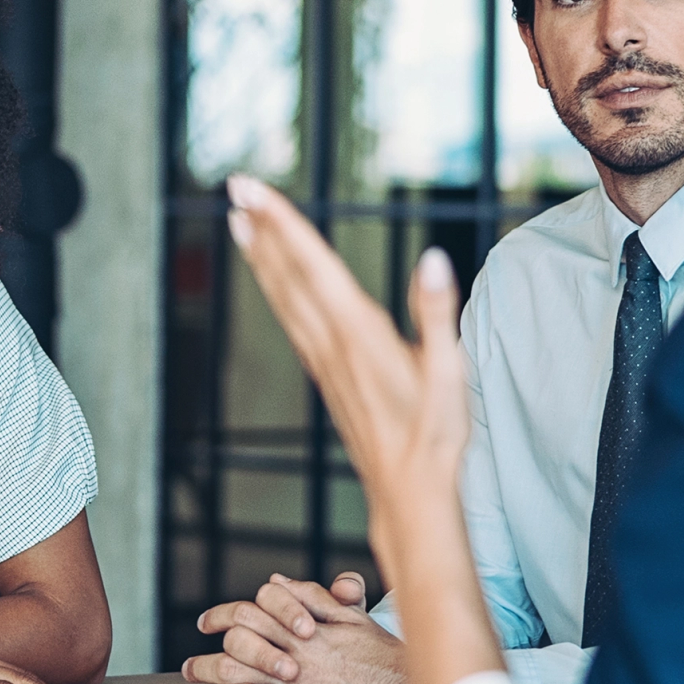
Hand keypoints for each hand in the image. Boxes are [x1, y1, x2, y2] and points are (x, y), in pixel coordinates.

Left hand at [180, 572, 411, 683]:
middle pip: (233, 657)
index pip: (249, 616)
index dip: (221, 616)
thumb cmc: (379, 657)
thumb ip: (311, 597)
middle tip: (191, 666)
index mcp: (306, 635)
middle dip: (204, 661)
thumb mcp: (351, 617)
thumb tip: (274, 585)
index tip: (208, 623)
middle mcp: (298, 667)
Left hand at [224, 177, 469, 573]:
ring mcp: (324, 362)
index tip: (252, 190)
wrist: (408, 496)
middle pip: (289, 275)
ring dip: (261, 258)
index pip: (313, 265)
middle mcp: (333, 344)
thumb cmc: (435, 437)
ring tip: (239, 223)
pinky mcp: (325, 378)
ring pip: (284, 299)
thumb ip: (438, 312)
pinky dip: (276, 291)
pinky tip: (272, 282)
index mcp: (360, 333)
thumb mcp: (450, 374)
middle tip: (234, 188)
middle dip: (262, 229)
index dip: (282, 224)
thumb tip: (433, 259)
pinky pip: (292, 322)